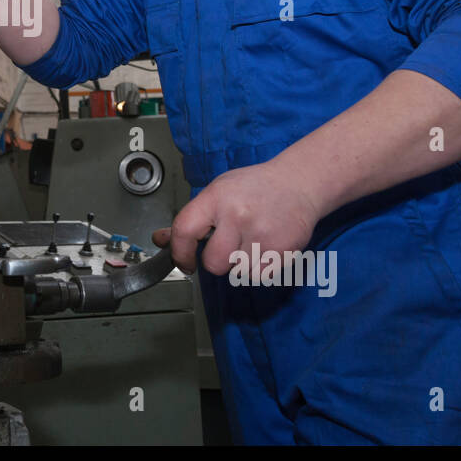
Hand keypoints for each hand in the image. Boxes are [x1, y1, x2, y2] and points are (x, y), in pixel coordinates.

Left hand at [150, 161, 324, 275]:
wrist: (299, 183)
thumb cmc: (254, 188)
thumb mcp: (218, 192)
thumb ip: (191, 218)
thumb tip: (160, 240)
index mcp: (216, 198)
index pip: (184, 230)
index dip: (179, 253)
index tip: (184, 261)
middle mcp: (237, 215)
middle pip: (213, 263)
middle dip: (217, 261)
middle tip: (228, 246)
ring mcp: (261, 235)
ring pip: (237, 273)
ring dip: (240, 264)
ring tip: (251, 242)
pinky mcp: (283, 251)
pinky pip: (258, 277)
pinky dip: (259, 269)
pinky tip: (265, 247)